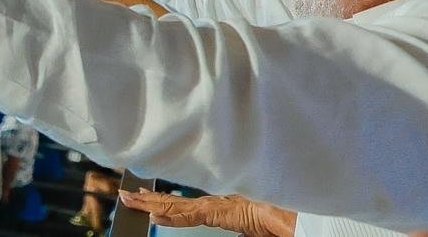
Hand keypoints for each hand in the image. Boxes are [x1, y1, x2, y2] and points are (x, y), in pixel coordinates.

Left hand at [119, 189, 295, 236]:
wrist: (300, 218)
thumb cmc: (282, 221)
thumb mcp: (251, 230)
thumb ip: (240, 229)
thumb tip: (240, 233)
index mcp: (222, 206)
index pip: (186, 205)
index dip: (163, 202)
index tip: (146, 200)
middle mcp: (217, 201)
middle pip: (177, 201)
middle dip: (150, 198)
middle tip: (127, 195)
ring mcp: (219, 204)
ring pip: (179, 204)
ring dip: (152, 203)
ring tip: (130, 200)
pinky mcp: (224, 211)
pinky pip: (194, 214)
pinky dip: (173, 215)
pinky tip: (155, 215)